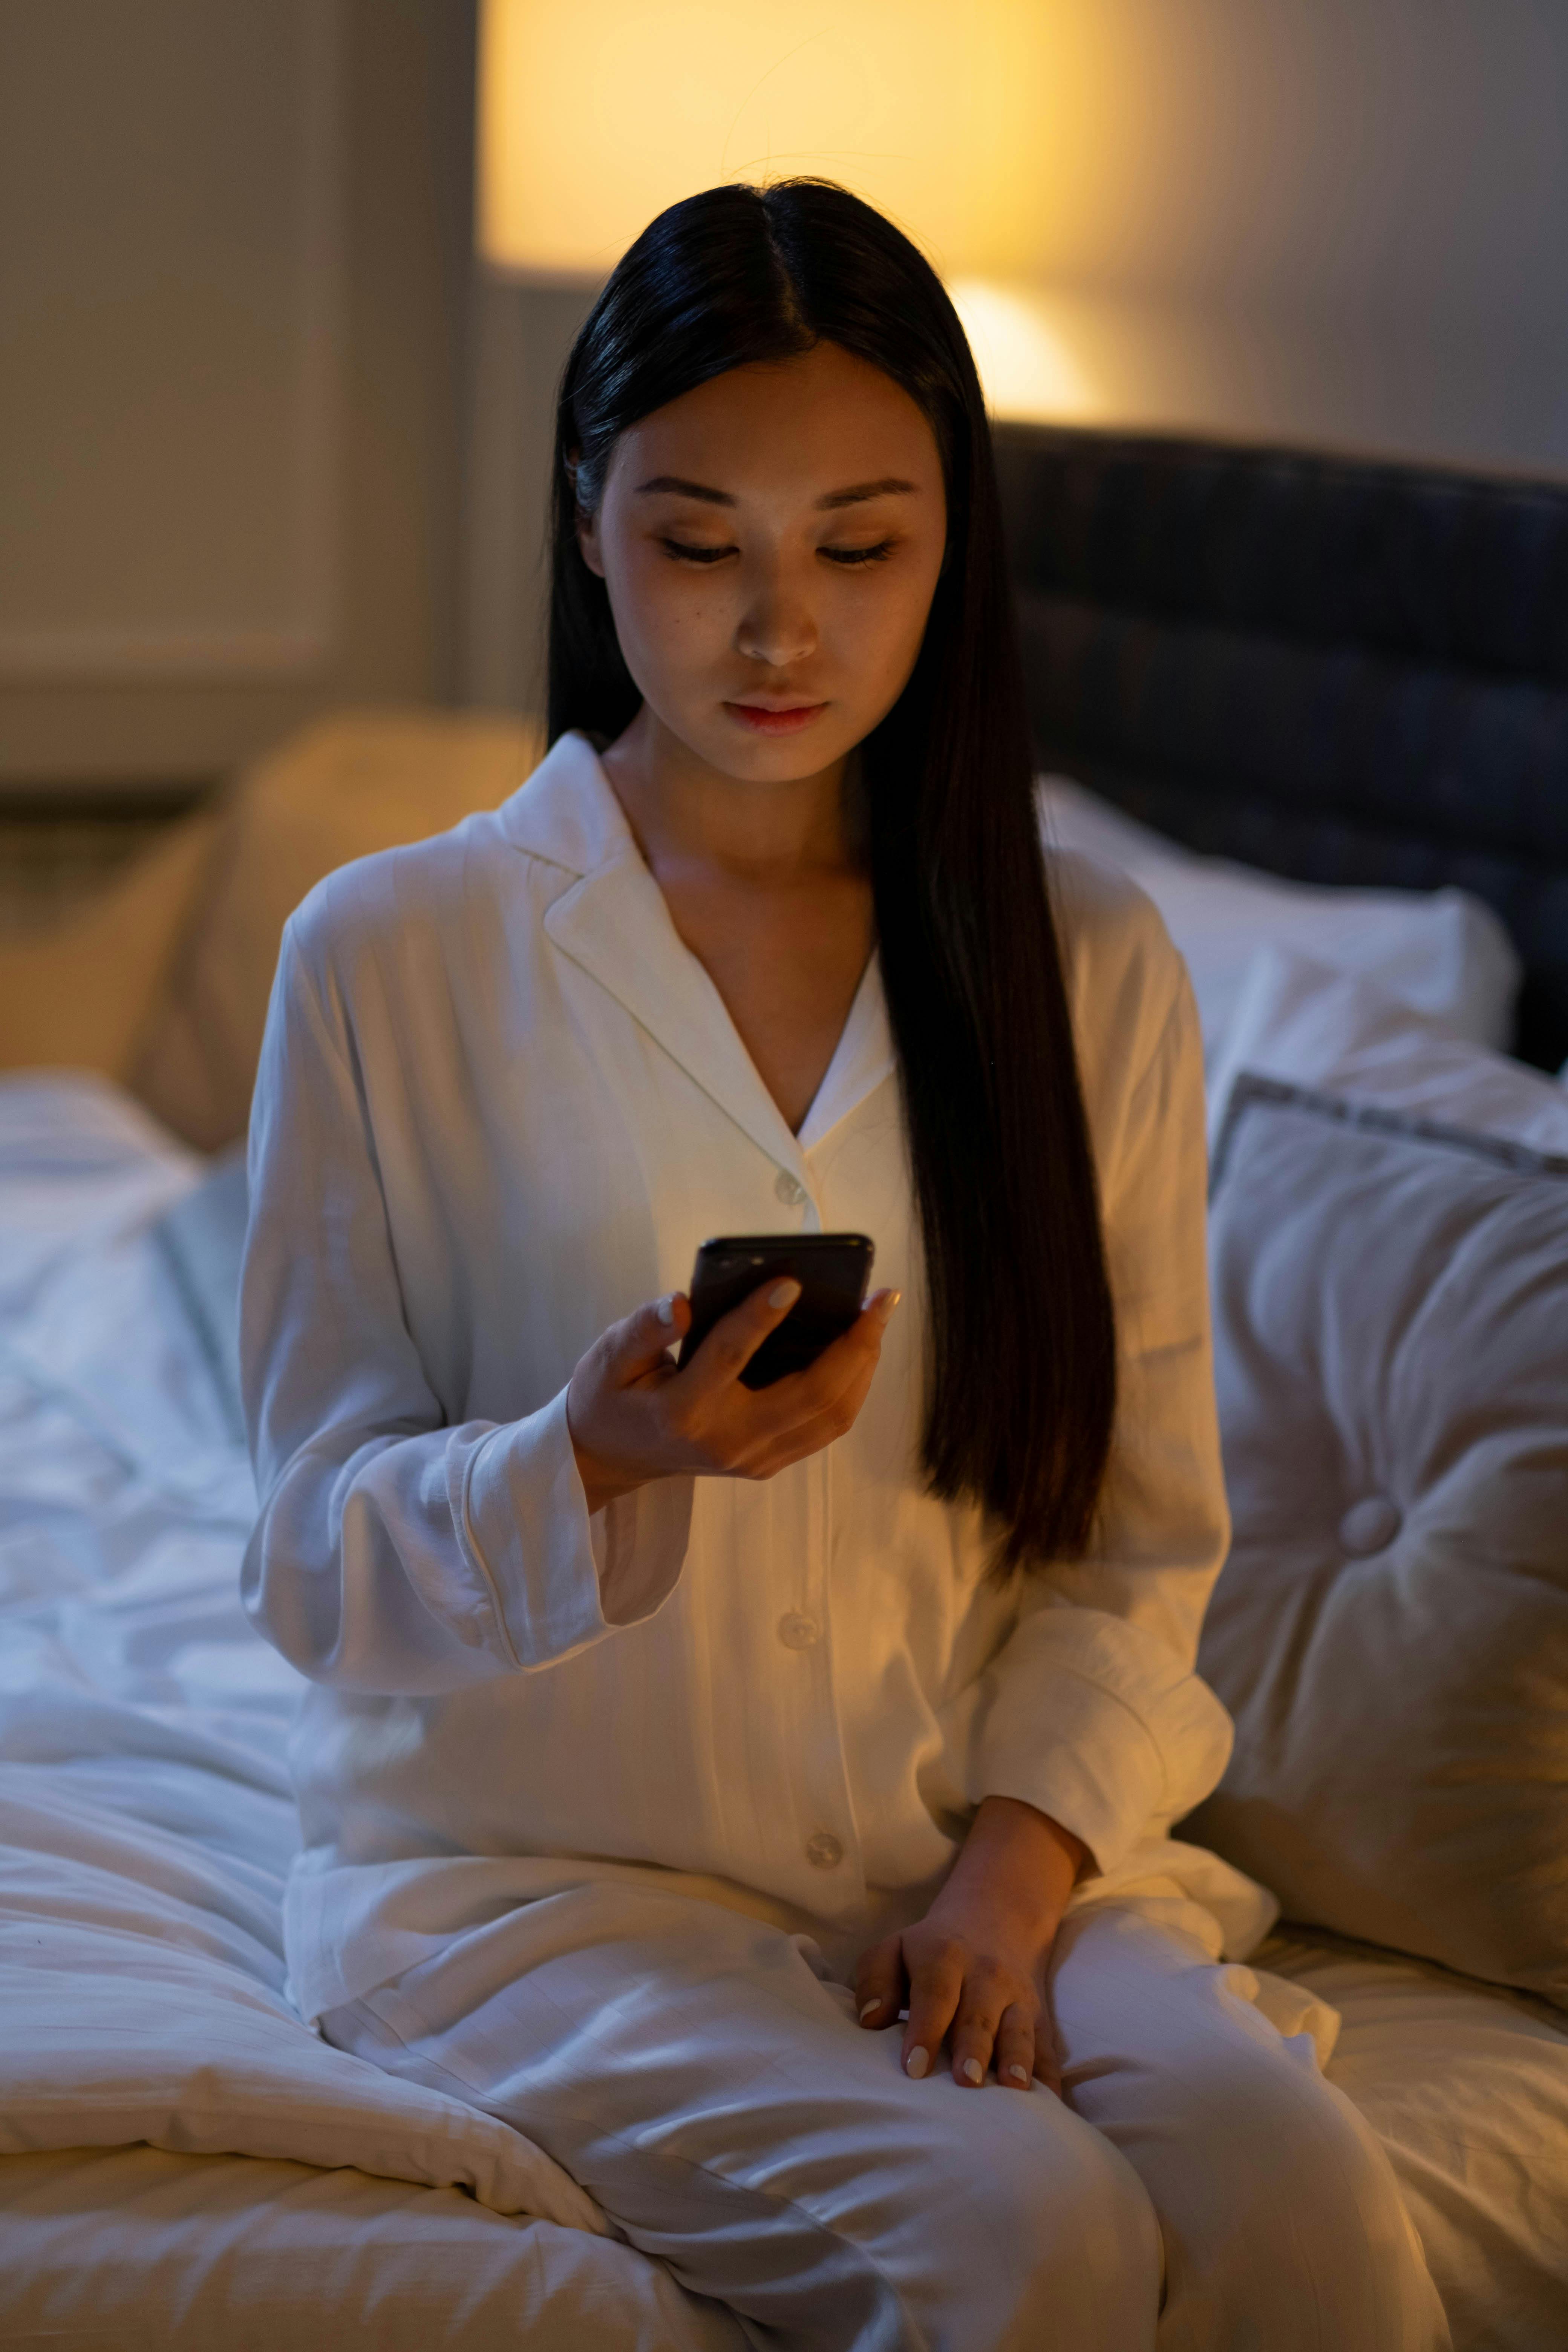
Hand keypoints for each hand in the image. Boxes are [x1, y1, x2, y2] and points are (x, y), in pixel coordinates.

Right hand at [566, 1278, 900, 1515]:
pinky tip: (861, 1350)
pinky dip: (852, 1387)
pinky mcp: (767, 1463)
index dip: (761, 1316)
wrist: (609, 1458)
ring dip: (863, 1365)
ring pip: (830, 1416)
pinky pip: (825, 1427)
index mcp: (683, 1411)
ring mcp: (753, 1459)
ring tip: (878, 1317)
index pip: (730, 1357)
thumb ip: (643, 1329)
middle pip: (809, 1395)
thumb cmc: (611, 1397)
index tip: (792, 1280)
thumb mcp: (608, 1357)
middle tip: (880, 1298)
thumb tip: (680, 1302)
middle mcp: (727, 1440)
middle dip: (854, 1344)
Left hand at [854, 1797, 1087, 2094]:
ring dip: (1017, 2059)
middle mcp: (986, 1976)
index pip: (935, 1994)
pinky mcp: (1040, 2018)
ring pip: (1019, 2030)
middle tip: (965, 2081)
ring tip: (1014, 2087)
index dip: (925, 2030)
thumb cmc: (930, 1951)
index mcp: (944, 1957)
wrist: (995, 1918)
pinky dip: (1051, 2077)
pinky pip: (1049, 2049)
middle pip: (978, 2015)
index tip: (913, 2068)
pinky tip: (1050, 2104)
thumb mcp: (894, 1950)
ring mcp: (1018, 1999)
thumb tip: (870, 2019)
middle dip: (973, 2048)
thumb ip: (875, 1980)